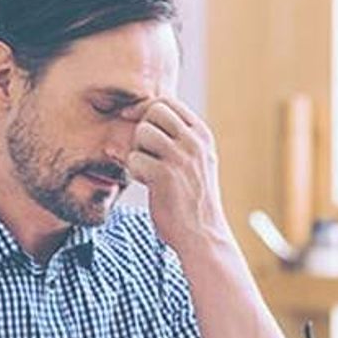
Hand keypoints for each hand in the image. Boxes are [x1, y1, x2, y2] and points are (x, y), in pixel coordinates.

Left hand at [127, 98, 229, 251]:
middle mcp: (194, 142)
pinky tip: (148, 186)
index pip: (168, 102)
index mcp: (203, 135)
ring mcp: (181, 158)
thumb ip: (180, 139)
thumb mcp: (197, 162)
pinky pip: (134, 159)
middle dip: (142, 129)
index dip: (147, 110)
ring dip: (138, 151)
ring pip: (142, 132)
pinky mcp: (164, 176)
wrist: (202, 235)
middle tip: (145, 153)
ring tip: (148, 171)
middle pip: (154, 111)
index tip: (135, 122)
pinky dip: (135, 173)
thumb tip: (143, 116)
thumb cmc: (194, 200)